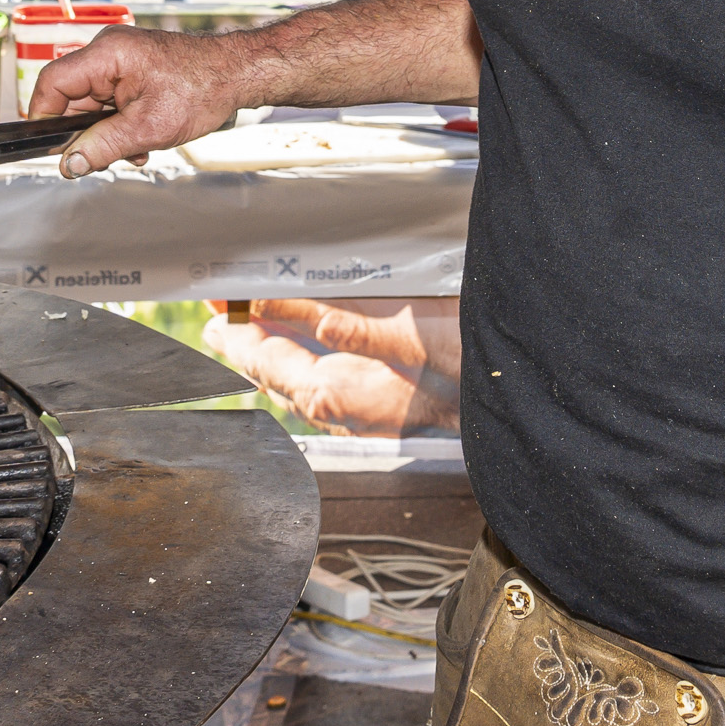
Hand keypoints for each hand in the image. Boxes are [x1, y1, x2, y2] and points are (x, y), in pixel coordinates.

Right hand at [32, 26, 255, 176]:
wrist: (237, 74)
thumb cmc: (202, 88)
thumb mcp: (148, 128)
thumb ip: (103, 146)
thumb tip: (70, 163)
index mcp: (106, 54)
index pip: (52, 82)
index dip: (45, 117)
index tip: (50, 146)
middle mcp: (108, 51)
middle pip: (72, 97)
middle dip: (87, 132)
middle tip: (105, 156)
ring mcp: (120, 59)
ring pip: (92, 103)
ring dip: (108, 132)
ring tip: (135, 148)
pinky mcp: (132, 69)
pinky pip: (110, 100)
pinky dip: (120, 123)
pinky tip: (141, 139)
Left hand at [203, 298, 460, 435]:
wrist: (510, 401)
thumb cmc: (470, 368)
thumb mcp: (409, 334)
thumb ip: (353, 325)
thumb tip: (296, 312)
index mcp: (339, 393)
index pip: (268, 360)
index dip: (237, 333)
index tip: (214, 311)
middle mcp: (342, 410)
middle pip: (274, 375)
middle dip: (245, 343)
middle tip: (219, 316)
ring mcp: (359, 414)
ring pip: (295, 384)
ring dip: (270, 353)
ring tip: (250, 328)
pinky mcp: (377, 409)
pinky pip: (320, 387)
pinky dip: (300, 364)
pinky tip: (304, 352)